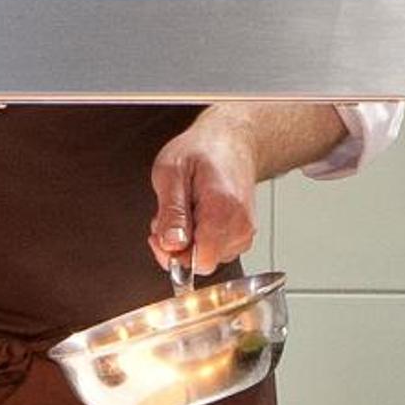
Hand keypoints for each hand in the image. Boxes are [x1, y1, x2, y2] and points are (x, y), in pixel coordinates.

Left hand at [149, 112, 260, 277]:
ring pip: (206, 258)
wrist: (231, 141)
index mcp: (223, 210)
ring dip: (188, 241)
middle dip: (177, 246)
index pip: (199, 261)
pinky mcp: (243, 236)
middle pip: (201, 262)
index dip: (173, 254)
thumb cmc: (202, 151)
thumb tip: (171, 245)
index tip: (160, 233)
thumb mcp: (171, 171)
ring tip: (186, 208)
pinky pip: (215, 251)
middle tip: (170, 213)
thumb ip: (171, 212)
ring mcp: (245, 232)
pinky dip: (200, 238)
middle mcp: (240, 226)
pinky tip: (197, 214)